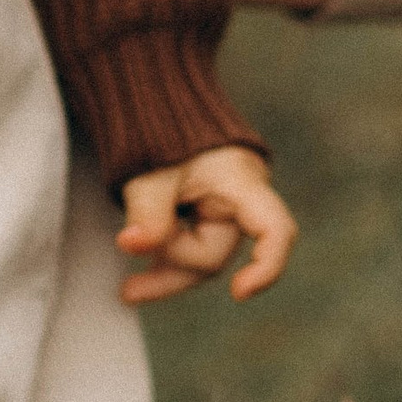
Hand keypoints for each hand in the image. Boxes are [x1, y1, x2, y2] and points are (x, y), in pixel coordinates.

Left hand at [117, 146, 295, 307]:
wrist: (156, 109)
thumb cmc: (163, 131)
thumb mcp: (152, 169)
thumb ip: (147, 210)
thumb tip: (134, 246)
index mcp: (241, 181)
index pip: (274, 229)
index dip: (266, 266)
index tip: (238, 293)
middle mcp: (240, 202)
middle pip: (216, 252)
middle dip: (173, 260)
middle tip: (130, 253)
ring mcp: (222, 214)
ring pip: (199, 259)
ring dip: (165, 274)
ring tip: (126, 292)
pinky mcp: (203, 220)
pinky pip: (188, 251)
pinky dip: (164, 262)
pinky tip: (137, 282)